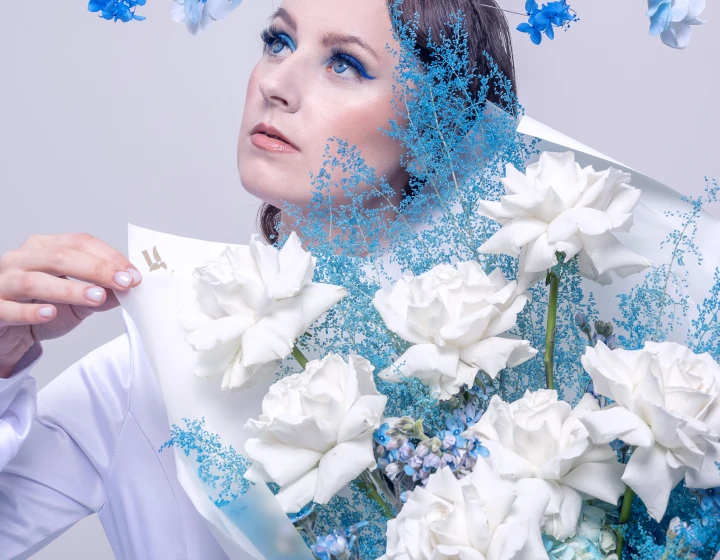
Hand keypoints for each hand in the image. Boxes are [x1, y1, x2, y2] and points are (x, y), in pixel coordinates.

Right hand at [0, 233, 141, 377]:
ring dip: (70, 289)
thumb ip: (100, 294)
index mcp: (42, 248)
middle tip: (125, 283)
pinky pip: (9, 309)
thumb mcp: (75, 302)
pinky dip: (31, 311)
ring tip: (97, 297)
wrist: (6, 335)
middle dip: (97, 269)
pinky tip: (50, 313)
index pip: (79, 243)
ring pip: (36, 281)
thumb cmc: (38, 309)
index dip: (109, 257)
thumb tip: (128, 289)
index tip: (134, 274)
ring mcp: (2, 282)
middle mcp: (20, 259)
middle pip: (60, 257)